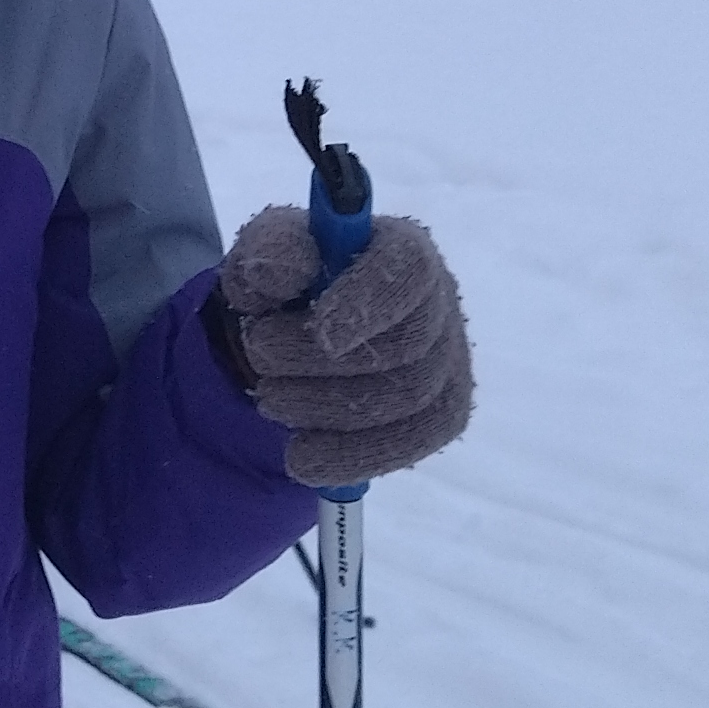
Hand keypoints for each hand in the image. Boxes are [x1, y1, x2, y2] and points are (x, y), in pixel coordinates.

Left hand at [215, 209, 472, 487]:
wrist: (294, 337)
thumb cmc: (289, 285)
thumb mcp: (264, 256)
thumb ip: (270, 252)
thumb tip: (283, 269)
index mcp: (401, 249)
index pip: (410, 269)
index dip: (371, 301)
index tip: (322, 333)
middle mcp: (438, 303)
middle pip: (408, 344)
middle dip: (323, 362)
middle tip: (259, 360)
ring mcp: (449, 362)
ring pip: (408, 400)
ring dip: (327, 408)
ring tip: (271, 401)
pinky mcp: (442, 414)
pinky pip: (413, 444)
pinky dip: (354, 455)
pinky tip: (304, 457)